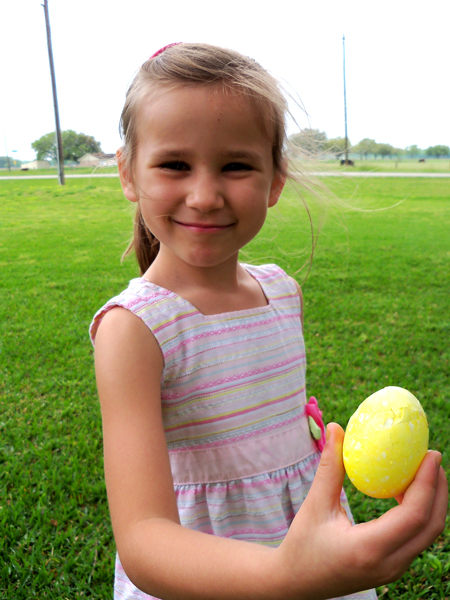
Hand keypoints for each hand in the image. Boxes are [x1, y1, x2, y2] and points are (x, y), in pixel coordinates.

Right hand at [275, 423, 447, 599]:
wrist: (296, 584)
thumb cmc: (302, 545)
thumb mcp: (315, 504)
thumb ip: (330, 467)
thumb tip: (337, 428)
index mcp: (370, 548)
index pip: (414, 515)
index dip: (428, 482)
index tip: (430, 454)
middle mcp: (389, 563)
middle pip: (432, 525)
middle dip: (439, 488)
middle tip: (431, 457)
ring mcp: (394, 569)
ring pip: (428, 534)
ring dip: (432, 500)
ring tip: (422, 469)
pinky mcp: (393, 568)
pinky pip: (417, 538)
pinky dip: (421, 512)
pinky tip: (404, 490)